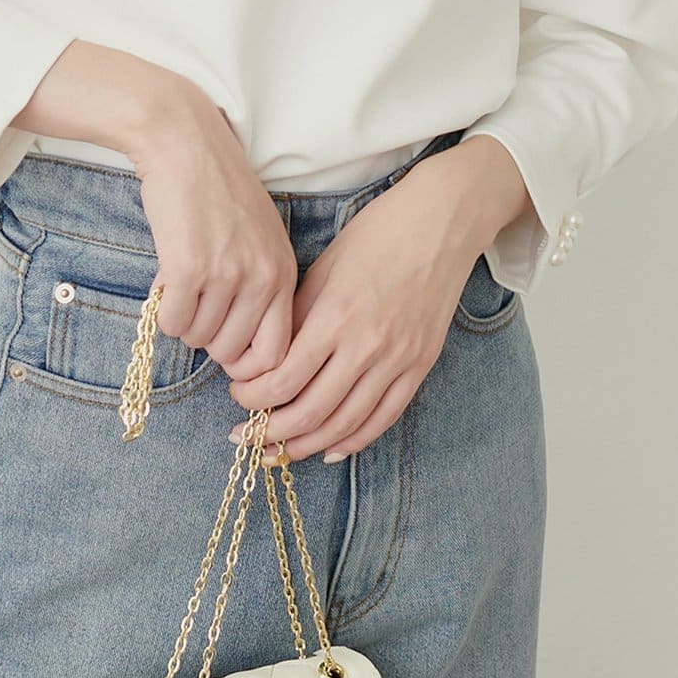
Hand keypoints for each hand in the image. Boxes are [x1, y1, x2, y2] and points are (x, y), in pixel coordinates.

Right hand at [129, 92, 297, 377]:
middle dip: (209, 341)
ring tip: (181, 284)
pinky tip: (165, 280)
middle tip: (196, 308)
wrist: (184, 143)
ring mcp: (227, 275)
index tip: (227, 356)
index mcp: (283, 271)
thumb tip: (242, 349)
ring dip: (183, 321)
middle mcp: (262, 278)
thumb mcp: (259, 236)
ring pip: (198, 339)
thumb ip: (260, 286)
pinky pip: (171, 323)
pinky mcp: (189, 269)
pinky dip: (162, 310)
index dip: (249, 366)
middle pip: (233, 353)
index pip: (278, 352)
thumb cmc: (217, 189)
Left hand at [223, 165, 484, 465]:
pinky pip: (384, 418)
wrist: (440, 226)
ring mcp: (398, 360)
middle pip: (310, 412)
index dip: (253, 398)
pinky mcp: (420, 366)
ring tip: (280, 451)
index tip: (237, 394)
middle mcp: (367, 346)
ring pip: (346, 424)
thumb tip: (269, 357)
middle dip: (271, 432)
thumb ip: (298, 316)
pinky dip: (355, 440)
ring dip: (307, 445)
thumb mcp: (324, 268)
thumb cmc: (377, 235)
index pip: (283, 380)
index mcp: (335, 316)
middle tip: (247, 434)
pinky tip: (330, 448)